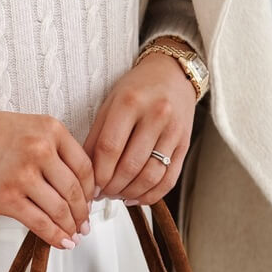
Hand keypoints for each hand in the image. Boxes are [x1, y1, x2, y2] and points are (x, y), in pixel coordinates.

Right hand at [0, 107, 95, 249]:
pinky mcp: (7, 198)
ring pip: (59, 210)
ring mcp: (23, 175)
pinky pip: (39, 223)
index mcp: (50, 130)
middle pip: (74, 191)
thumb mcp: (30, 129)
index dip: (90, 191)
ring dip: (70, 228)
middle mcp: (40, 150)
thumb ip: (54, 151)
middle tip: (84, 224)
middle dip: (82, 214)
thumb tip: (76, 187)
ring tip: (73, 235)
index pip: (84, 167)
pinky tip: (62, 242)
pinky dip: (54, 236)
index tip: (91, 202)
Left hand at [82, 50, 196, 204]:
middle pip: (130, 166)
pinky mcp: (185, 144)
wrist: (173, 74)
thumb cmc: (137, 90)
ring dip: (130, 193)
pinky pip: (168, 180)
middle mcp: (155, 115)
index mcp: (130, 102)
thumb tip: (86, 174)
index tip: (91, 187)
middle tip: (102, 193)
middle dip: (112, 188)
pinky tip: (136, 197)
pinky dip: (150, 195)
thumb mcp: (109, 104)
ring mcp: (173, 131)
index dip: (98, 174)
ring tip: (117, 195)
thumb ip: (96, 138)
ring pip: (150, 177)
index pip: (110, 148)